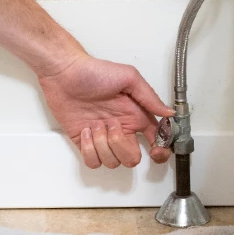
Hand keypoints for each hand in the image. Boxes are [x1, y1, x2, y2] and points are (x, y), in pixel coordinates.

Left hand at [38, 54, 174, 168]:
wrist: (64, 73)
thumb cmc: (95, 72)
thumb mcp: (129, 78)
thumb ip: (150, 98)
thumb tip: (169, 113)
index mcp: (135, 116)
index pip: (155, 140)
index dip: (159, 151)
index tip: (154, 150)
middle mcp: (121, 130)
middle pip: (132, 158)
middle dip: (122, 147)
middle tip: (112, 126)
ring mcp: (102, 138)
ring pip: (112, 162)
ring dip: (102, 145)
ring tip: (95, 124)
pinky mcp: (84, 143)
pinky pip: (92, 162)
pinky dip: (89, 150)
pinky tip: (85, 131)